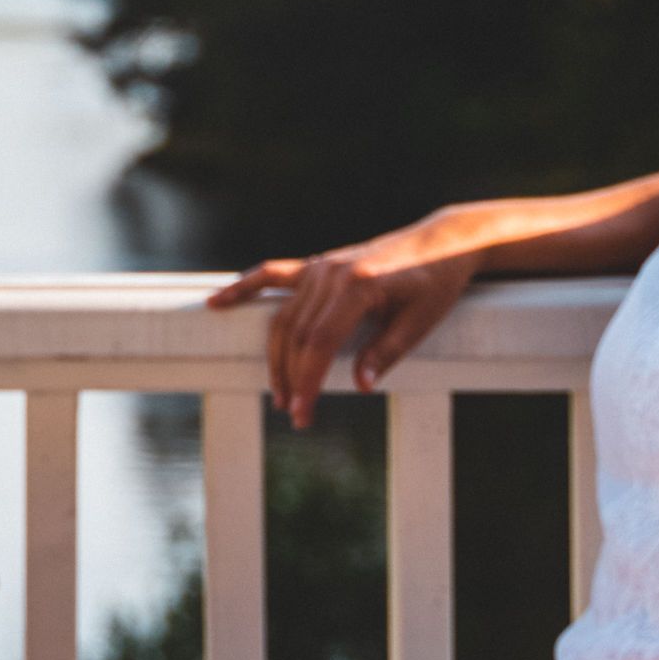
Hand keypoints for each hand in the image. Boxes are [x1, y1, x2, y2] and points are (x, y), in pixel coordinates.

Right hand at [210, 223, 484, 421]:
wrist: (441, 244)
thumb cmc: (435, 285)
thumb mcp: (421, 322)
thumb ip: (387, 352)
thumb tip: (360, 386)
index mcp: (358, 285)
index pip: (321, 341)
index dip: (308, 379)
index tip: (303, 411)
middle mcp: (331, 272)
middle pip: (297, 334)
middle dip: (292, 378)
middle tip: (295, 415)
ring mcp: (320, 266)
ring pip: (283, 316)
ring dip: (275, 357)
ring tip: (279, 393)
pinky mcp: (316, 265)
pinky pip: (272, 276)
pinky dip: (243, 289)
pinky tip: (217, 303)